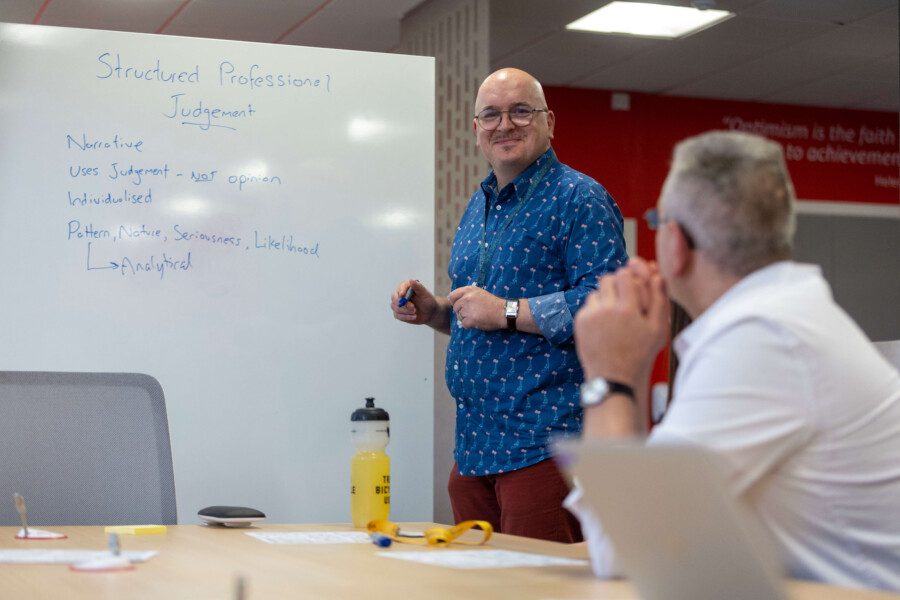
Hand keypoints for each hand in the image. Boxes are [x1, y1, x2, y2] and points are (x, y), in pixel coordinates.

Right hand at [391, 279, 438, 325]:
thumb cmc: (428, 301)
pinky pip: (397, 315)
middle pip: (394, 298)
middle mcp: (400, 295)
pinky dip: (406, 317)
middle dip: (403, 303)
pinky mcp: (398, 313)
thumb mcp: (425, 294)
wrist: (430, 312)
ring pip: (395, 307)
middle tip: (413, 307)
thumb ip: (418, 287)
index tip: (402, 295)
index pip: (400, 287)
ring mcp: (398, 304)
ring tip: (415, 311)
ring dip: (405, 311)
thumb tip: (411, 280)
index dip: (401, 291)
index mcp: (406, 287)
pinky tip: (414, 317)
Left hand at [447, 285, 504, 330]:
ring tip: (476, 316)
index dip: (455, 302)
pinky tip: (477, 322)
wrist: (503, 311)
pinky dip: (469, 325)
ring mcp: (468, 309)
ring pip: (459, 316)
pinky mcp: (471, 319)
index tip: (460, 306)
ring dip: (466, 318)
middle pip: (455, 308)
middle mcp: (466, 298)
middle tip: (472, 312)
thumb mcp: (479, 292)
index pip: (452, 296)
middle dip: (462, 312)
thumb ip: (467, 294)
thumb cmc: (492, 302)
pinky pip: (464, 324)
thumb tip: (451, 298)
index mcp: (468, 290)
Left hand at [574, 260, 669, 385]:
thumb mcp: (658, 330)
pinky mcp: (580, 323)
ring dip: (604, 299)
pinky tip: (604, 326)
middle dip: (615, 286)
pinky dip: (595, 311)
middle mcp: (607, 309)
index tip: (632, 288)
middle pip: (607, 279)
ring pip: (596, 292)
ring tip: (614, 316)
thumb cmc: (639, 355)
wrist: (614, 377)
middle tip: (623, 300)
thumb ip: (659, 300)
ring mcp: (591, 316)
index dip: (628, 278)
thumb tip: (657, 275)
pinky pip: (587, 306)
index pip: (624, 274)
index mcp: (628, 309)